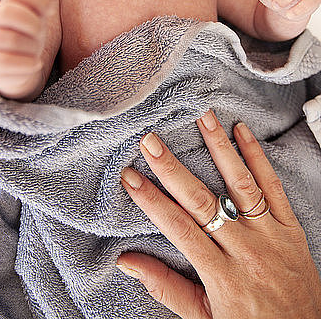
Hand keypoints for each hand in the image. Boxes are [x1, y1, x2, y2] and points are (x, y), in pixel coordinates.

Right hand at [0, 0, 49, 98]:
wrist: (20, 71)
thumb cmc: (29, 41)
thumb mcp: (37, 22)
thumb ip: (40, 8)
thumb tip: (48, 8)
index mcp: (4, 6)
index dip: (38, 0)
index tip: (48, 12)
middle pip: (8, 13)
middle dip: (33, 25)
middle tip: (40, 35)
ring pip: (10, 39)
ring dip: (32, 47)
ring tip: (36, 52)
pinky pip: (4, 62)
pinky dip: (26, 64)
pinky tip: (35, 64)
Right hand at [117, 111, 320, 318]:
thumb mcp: (203, 317)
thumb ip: (166, 286)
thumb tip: (126, 261)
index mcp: (221, 275)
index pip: (179, 228)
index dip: (151, 201)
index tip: (130, 176)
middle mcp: (246, 250)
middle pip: (203, 201)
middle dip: (173, 168)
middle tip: (151, 142)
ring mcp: (271, 235)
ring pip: (240, 183)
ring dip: (219, 147)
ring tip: (202, 117)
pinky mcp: (291, 228)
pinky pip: (273, 187)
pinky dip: (258, 157)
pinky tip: (242, 132)